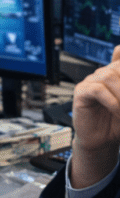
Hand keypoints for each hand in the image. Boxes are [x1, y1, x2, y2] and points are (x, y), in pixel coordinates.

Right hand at [71, 46, 119, 186]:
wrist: (100, 141)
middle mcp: (102, 74)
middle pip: (117, 67)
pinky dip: (111, 101)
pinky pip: (97, 90)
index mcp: (114, 74)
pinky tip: (117, 111)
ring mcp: (90, 82)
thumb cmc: (116, 123)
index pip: (119, 57)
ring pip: (108, 77)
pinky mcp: (81, 93)